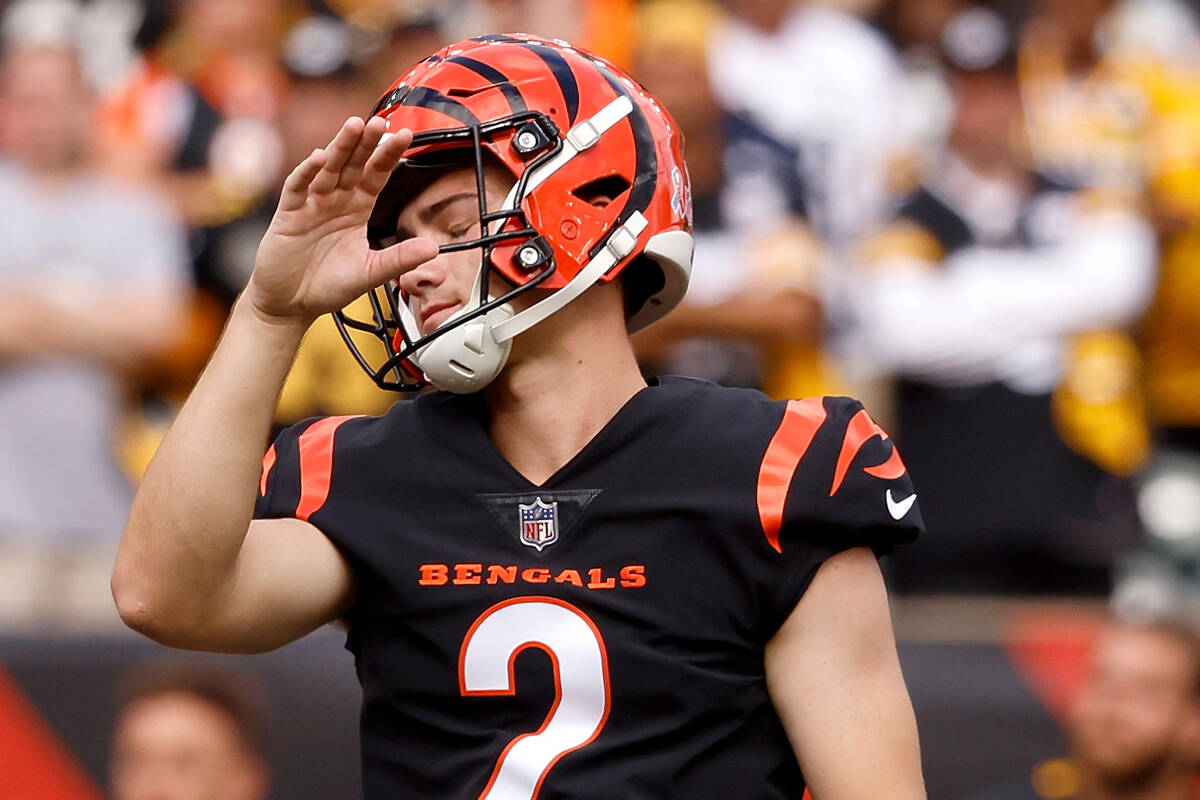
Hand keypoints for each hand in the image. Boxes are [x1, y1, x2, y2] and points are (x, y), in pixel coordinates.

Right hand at [246, 116, 437, 325]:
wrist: (291, 303)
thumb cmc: (327, 285)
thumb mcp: (371, 273)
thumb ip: (399, 259)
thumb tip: (433, 249)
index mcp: (357, 208)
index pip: (376, 175)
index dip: (389, 156)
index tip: (405, 136)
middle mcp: (336, 200)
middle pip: (353, 164)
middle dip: (367, 143)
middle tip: (381, 121)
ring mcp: (311, 204)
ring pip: (328, 169)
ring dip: (340, 147)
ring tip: (354, 126)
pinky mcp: (288, 214)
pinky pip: (298, 188)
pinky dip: (307, 173)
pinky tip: (319, 159)